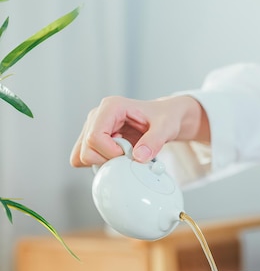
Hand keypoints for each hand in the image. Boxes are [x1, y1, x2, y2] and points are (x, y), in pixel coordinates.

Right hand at [70, 95, 208, 166]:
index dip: (110, 152)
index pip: (95, 136)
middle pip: (86, 149)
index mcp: (111, 107)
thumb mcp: (165, 128)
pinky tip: (117, 158)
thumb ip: (154, 141)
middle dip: (107, 160)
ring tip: (123, 155)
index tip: (128, 155)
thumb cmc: (164, 118)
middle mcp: (98, 116)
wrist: (164, 118)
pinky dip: (101, 164)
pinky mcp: (94, 139)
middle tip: (127, 156)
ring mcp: (93, 128)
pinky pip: (86, 158)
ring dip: (103, 163)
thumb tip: (139, 157)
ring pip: (83, 155)